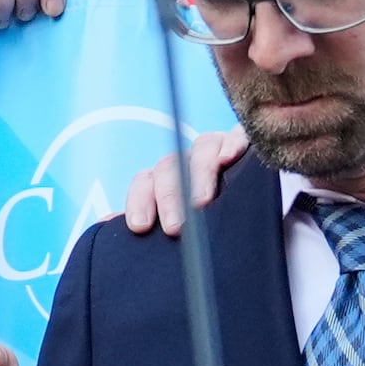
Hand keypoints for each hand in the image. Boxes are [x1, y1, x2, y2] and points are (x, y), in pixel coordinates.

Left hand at [119, 128, 251, 237]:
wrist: (260, 205)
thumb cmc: (211, 220)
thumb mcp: (180, 225)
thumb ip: (149, 222)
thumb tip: (104, 223)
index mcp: (168, 181)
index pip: (145, 183)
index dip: (139, 201)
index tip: (139, 227)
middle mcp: (189, 163)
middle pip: (170, 167)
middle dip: (169, 197)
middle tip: (175, 227)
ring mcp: (217, 151)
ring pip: (201, 151)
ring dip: (198, 175)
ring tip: (201, 202)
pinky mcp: (247, 144)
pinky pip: (237, 137)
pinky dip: (233, 143)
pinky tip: (233, 155)